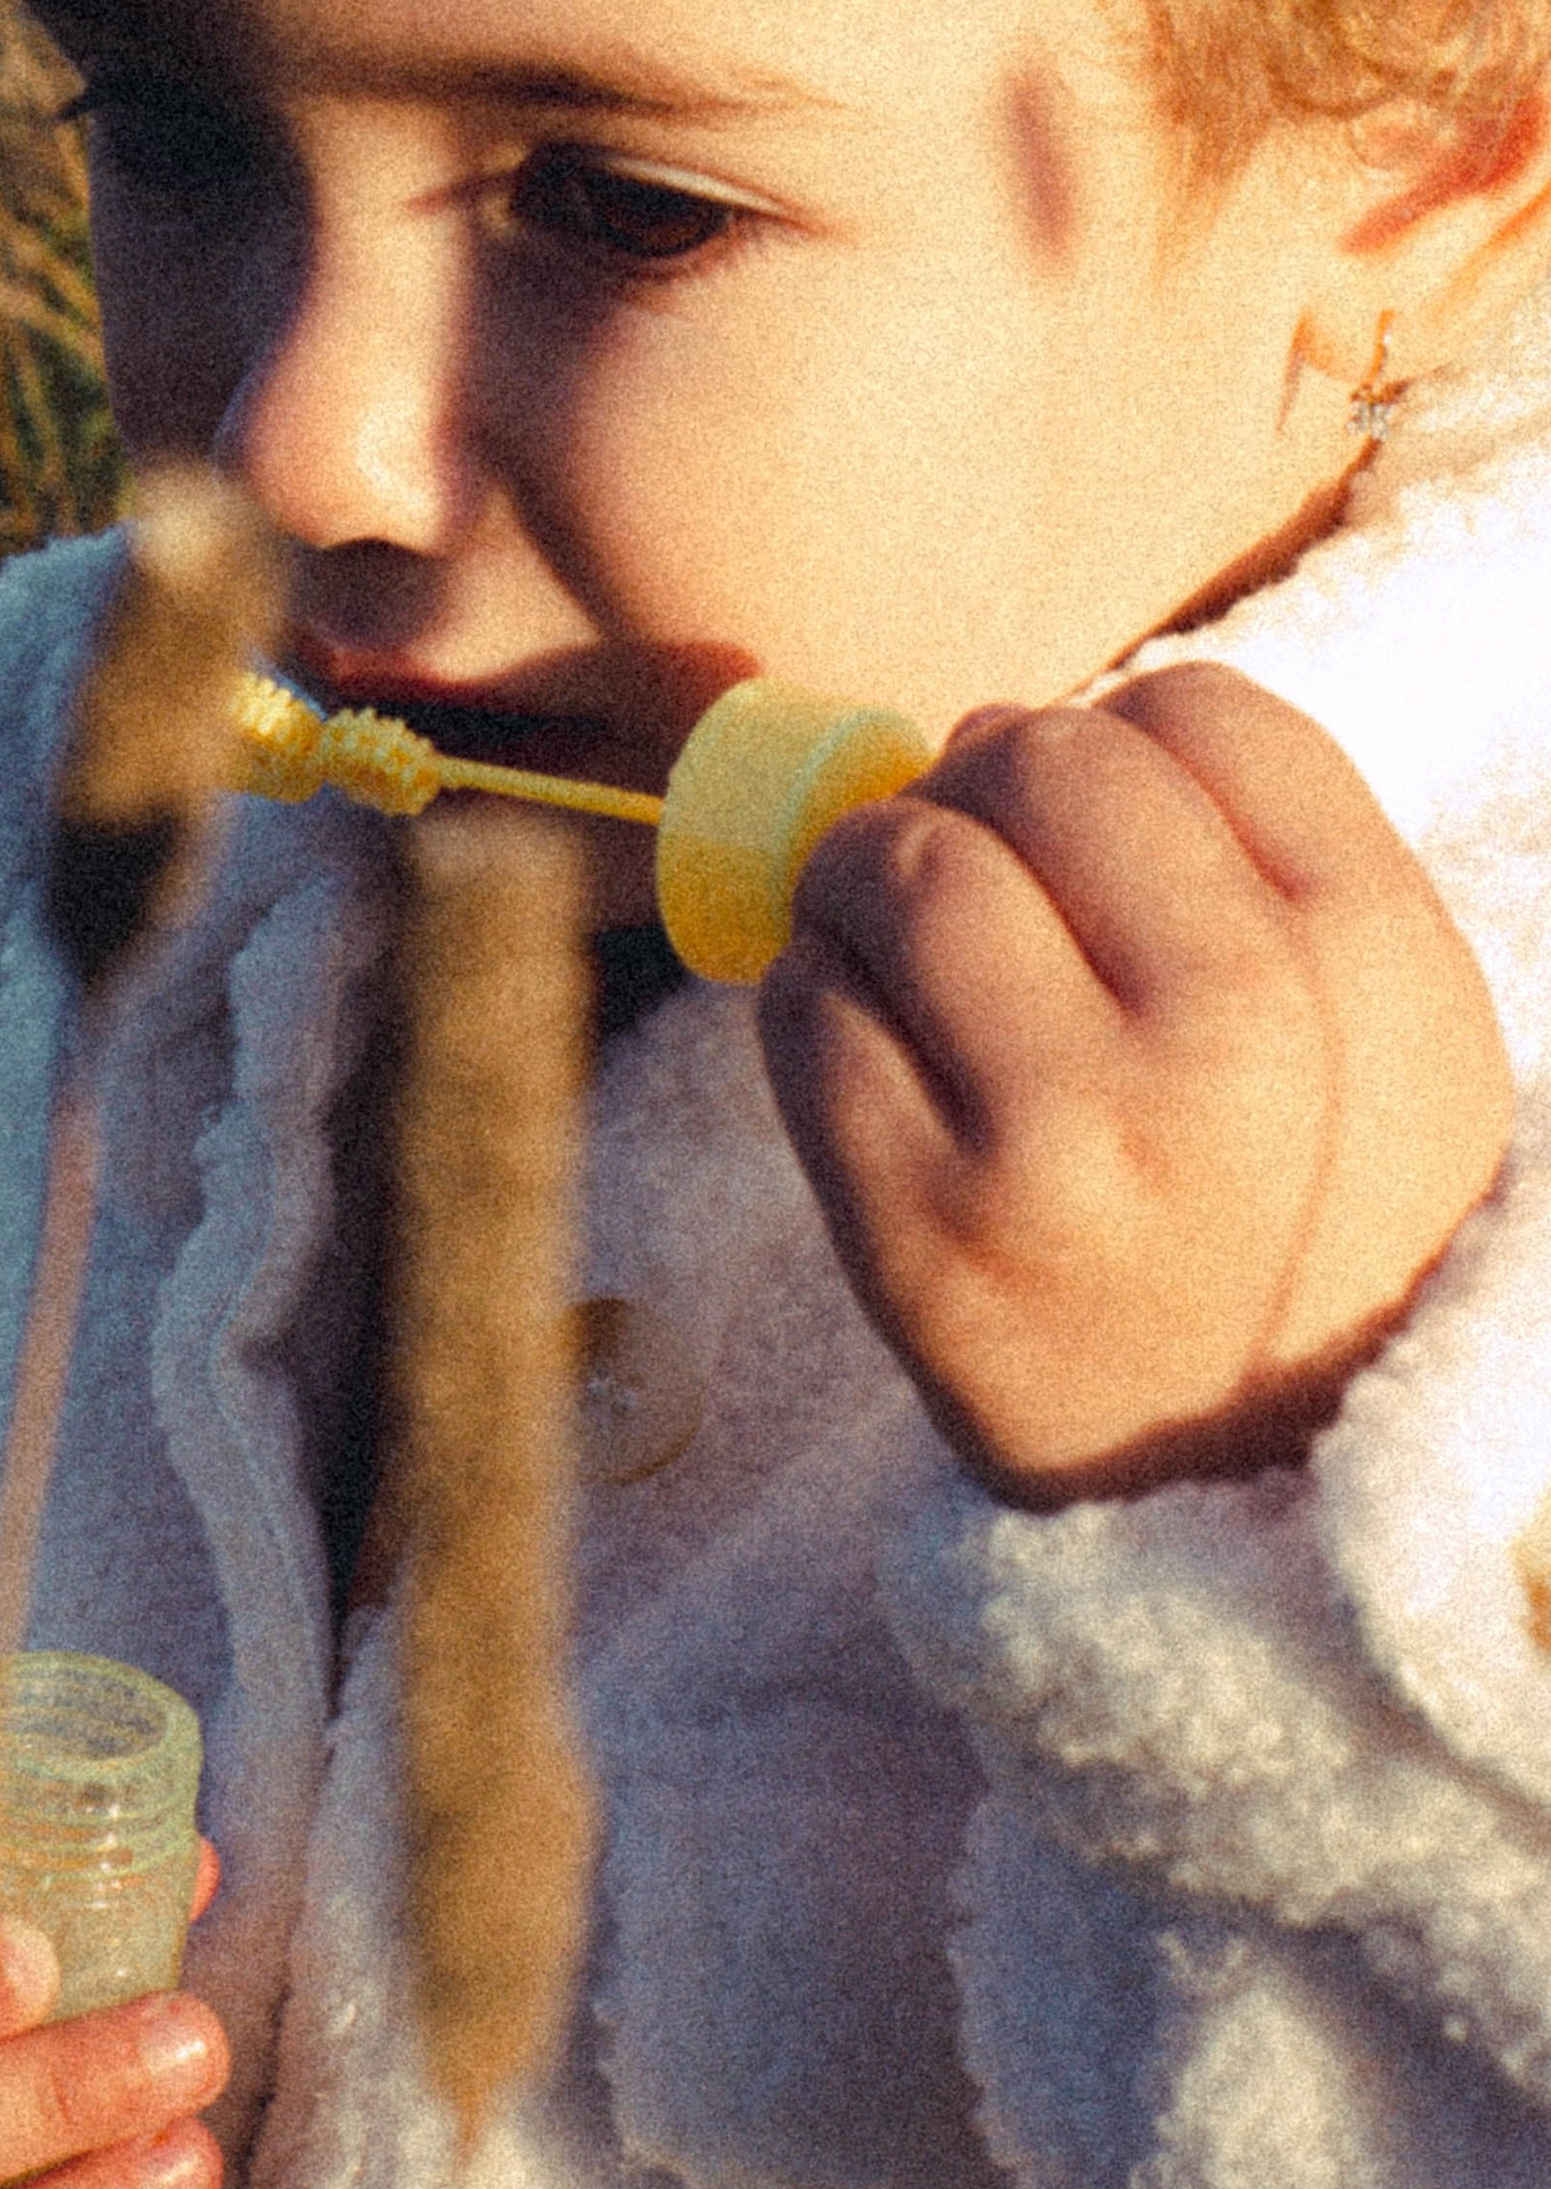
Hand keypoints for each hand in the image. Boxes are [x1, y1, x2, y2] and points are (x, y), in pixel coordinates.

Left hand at [756, 664, 1513, 1507]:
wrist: (1248, 1480)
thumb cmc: (1301, 1209)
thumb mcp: (1385, 1026)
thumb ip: (1255, 848)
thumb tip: (997, 725)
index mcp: (1372, 964)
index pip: (1196, 708)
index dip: (1119, 739)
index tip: (1097, 829)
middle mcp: (1232, 1037)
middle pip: (1035, 757)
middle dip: (975, 788)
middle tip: (969, 866)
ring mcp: (1065, 1138)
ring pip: (896, 864)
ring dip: (862, 876)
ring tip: (894, 942)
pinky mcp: (919, 1229)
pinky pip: (803, 1011)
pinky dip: (811, 999)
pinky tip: (868, 1051)